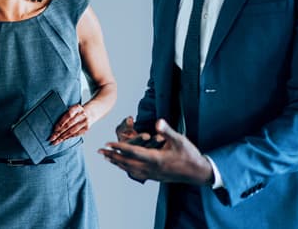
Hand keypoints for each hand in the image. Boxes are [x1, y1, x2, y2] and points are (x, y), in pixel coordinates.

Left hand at [49, 104, 89, 144]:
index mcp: (77, 108)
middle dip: (59, 132)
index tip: (54, 129)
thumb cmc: (76, 111)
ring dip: (63, 137)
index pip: (68, 115)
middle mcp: (82, 115)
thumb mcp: (71, 108)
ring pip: (72, 131)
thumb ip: (65, 114)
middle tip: (52, 138)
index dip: (61, 123)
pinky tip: (63, 139)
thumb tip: (54, 125)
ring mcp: (85, 122)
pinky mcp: (86, 128)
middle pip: (69, 125)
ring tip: (56, 141)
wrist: (90, 113)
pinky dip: (68, 137)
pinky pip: (76, 134)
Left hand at [98, 119, 213, 185]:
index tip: (107, 143)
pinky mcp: (155, 177)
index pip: (132, 152)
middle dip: (112, 156)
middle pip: (126, 163)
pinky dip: (126, 169)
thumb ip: (167, 131)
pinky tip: (122, 166)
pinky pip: (136, 173)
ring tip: (107, 158)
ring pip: (129, 169)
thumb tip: (157, 122)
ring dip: (117, 163)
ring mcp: (152, 174)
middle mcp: (151, 168)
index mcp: (156, 158)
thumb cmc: (189, 154)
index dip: (118, 147)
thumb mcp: (180, 140)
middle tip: (99, 151)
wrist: (198, 173)